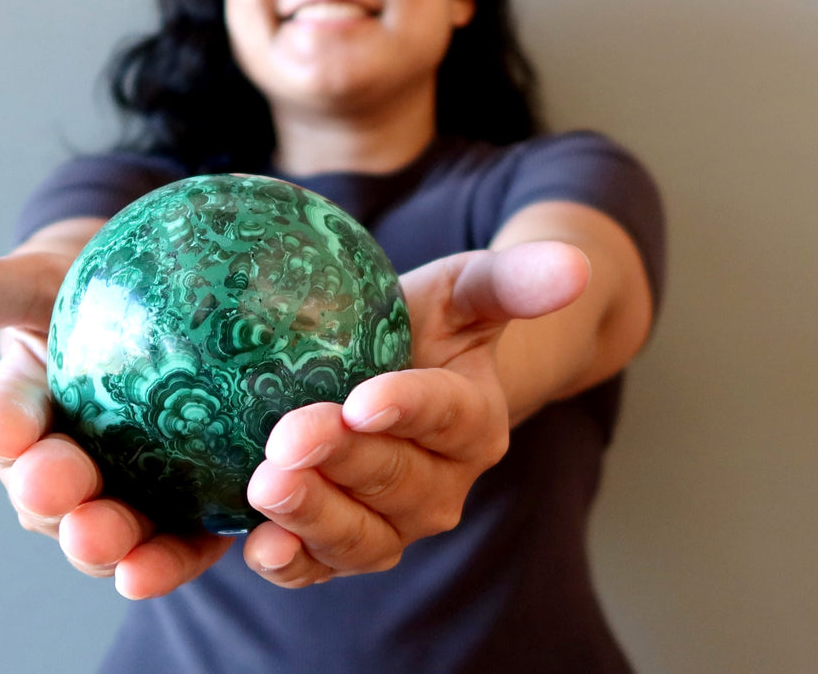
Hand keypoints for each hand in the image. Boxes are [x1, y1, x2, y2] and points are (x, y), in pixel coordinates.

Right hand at [0, 218, 232, 599]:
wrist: (169, 304)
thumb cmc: (92, 288)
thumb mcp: (38, 282)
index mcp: (23, 411)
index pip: (3, 423)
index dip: (3, 428)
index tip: (5, 431)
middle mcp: (63, 460)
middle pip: (52, 493)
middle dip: (53, 498)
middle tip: (59, 494)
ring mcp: (120, 488)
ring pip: (109, 528)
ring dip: (112, 544)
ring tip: (117, 549)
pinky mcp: (179, 507)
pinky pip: (179, 537)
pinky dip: (181, 553)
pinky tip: (209, 548)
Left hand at [241, 241, 590, 587]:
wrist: (393, 372)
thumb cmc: (430, 324)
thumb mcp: (466, 289)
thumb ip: (512, 280)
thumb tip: (574, 266)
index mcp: (474, 420)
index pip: (447, 415)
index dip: (408, 410)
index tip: (364, 400)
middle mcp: (442, 484)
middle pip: (396, 479)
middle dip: (343, 461)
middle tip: (289, 437)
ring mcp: (394, 522)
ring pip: (362, 535)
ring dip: (314, 516)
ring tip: (268, 487)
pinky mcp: (344, 543)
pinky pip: (322, 566)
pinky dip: (292, 565)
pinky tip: (258, 548)